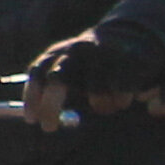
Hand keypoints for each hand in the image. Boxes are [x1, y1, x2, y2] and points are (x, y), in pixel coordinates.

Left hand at [27, 22, 164, 129]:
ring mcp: (100, 52)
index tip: (31, 120)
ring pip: (95, 91)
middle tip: (48, 129)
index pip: (38, 73)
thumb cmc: (93, 68)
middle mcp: (75, 50)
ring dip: (99, 106)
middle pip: (57, 80)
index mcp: (57, 53)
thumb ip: (56, 95)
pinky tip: (124, 100)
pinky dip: (121, 100)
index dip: (32, 97)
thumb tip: (43, 122)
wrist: (133, 35)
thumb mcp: (71, 75)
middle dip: (50, 107)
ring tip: (104, 107)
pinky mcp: (126, 58)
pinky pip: (120, 90)